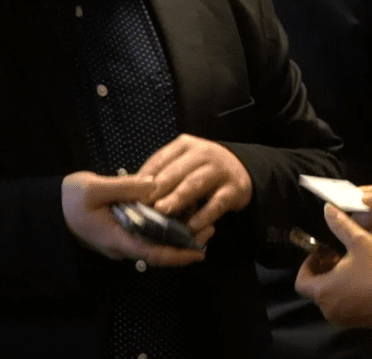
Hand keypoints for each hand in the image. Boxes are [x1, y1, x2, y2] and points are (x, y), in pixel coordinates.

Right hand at [61, 171, 208, 265]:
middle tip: (210, 229)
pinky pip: (147, 235)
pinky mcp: (119, 232)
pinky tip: (176, 215)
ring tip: (200, 222)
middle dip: (185, 245)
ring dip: (177, 236)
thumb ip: (126, 187)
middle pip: (159, 252)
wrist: (46, 209)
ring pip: (154, 244)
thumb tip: (155, 185)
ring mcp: (120, 240)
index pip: (154, 254)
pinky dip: (164, 229)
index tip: (201, 250)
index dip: (179, 255)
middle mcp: (121, 245)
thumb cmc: (67, 200)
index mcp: (117, 238)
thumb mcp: (94, 188)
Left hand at [137, 134, 252, 237]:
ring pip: (194, 184)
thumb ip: (161, 174)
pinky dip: (204, 215)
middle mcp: (202, 154)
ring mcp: (219, 171)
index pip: (160, 160)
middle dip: (157, 189)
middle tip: (142, 204)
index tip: (131, 195)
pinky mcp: (233, 189)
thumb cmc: (202, 169)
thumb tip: (132, 193)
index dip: (144, 178)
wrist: (241, 169)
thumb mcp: (182, 164)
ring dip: (177, 198)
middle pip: (175, 172)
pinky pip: (217, 203)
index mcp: (184, 146)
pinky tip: (192, 225)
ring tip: (162, 211)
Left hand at [295, 204, 371, 326]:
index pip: (301, 281)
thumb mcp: (360, 241)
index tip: (323, 252)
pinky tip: (368, 278)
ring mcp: (346, 319)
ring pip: (333, 298)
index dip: (308, 264)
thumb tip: (326, 208)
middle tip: (339, 255)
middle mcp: (330, 310)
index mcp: (323, 291)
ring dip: (338, 281)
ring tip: (354, 264)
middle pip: (317, 289)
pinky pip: (349, 306)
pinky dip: (351, 293)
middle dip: (325, 271)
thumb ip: (340, 225)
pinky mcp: (362, 323)